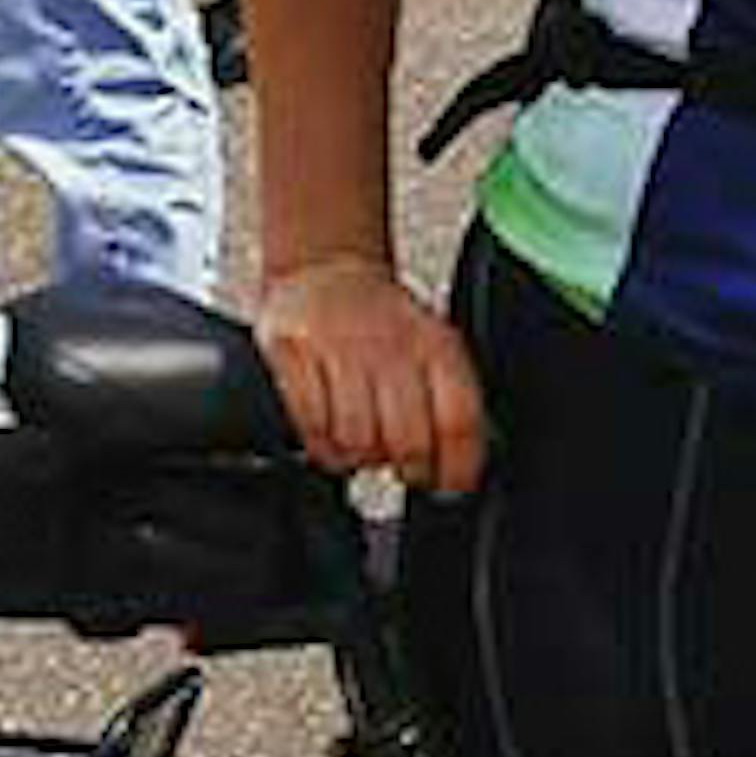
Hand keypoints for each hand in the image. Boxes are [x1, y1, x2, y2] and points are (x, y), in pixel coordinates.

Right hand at [256, 258, 487, 496]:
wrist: (327, 270)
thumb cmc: (387, 321)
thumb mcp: (434, 344)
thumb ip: (450, 399)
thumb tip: (463, 464)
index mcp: (435, 343)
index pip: (459, 420)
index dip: (459, 466)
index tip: (453, 486)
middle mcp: (390, 343)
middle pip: (408, 440)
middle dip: (411, 469)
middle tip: (409, 470)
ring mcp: (338, 348)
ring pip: (358, 440)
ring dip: (364, 459)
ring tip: (367, 447)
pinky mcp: (293, 355)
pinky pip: (312, 428)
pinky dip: (325, 448)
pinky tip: (334, 439)